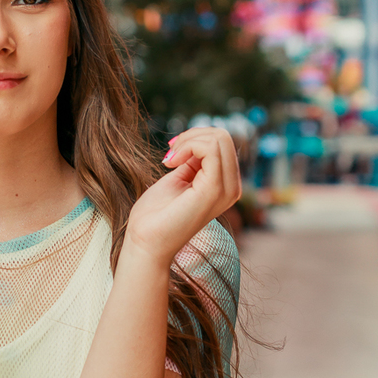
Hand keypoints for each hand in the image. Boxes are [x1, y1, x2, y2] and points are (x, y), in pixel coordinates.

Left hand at [124, 125, 241, 264]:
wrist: (145, 241)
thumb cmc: (156, 213)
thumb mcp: (180, 178)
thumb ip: (194, 162)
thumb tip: (201, 139)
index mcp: (226, 186)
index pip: (224, 143)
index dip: (195, 138)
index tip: (172, 152)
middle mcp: (232, 188)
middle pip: (224, 136)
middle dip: (192, 135)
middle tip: (170, 152)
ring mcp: (227, 190)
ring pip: (220, 138)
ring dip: (188, 140)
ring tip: (170, 158)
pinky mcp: (214, 189)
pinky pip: (210, 148)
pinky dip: (187, 146)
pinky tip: (170, 163)